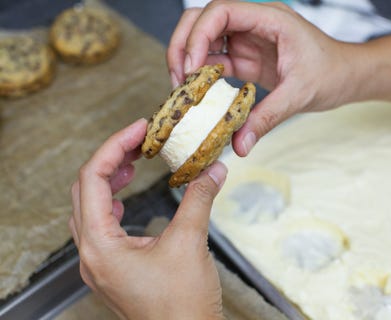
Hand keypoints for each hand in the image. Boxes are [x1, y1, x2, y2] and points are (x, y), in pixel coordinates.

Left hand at [69, 119, 226, 319]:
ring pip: (88, 209)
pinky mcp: (112, 269)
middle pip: (85, 191)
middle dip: (110, 159)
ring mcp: (99, 264)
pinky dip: (109, 203)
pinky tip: (124, 199)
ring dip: (107, 180)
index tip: (139, 129)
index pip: (92, 180)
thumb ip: (199, 200)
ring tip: (130, 162)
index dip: (114, 147)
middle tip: (138, 140)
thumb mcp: (190, 244)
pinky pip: (98, 227)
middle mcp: (91, 254)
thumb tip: (212, 170)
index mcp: (101, 246)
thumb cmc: (181, 306)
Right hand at [167, 0, 357, 155]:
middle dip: (183, 46)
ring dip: (188, 62)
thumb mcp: (300, 94)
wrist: (346, 76)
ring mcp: (247, 40)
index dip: (198, 36)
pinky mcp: (245, 59)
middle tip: (180, 80)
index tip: (192, 68)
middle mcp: (253, 24)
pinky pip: (214, 62)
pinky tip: (199, 97)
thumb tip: (239, 144)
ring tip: (184, 91)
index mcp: (269, 19)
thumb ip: (267, 117)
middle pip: (201, 20)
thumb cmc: (332, 73)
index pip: (219, 10)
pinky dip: (202, 78)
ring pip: (203, 40)